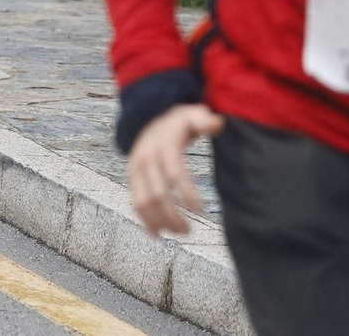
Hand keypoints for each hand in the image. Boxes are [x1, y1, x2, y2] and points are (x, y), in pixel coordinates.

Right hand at [126, 104, 224, 236]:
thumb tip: (217, 124)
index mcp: (163, 145)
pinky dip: (143, 219)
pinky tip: (156, 235)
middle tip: (189, 231)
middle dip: (173, 216)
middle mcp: (146, 158)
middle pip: (158, 194)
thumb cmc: (177, 121)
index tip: (200, 210)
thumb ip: (204, 120)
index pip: (175, 173)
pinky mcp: (130, 177)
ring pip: (143, 202)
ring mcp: (135, 169)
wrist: (148, 117)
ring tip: (180, 232)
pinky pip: (134, 201)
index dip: (187, 193)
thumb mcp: (192, 114)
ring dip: (159, 221)